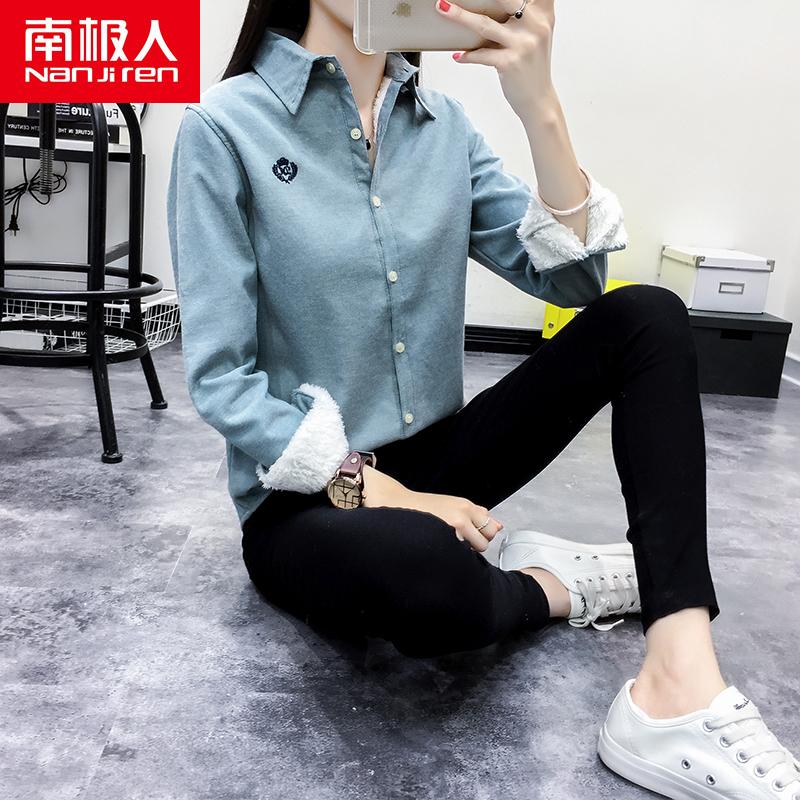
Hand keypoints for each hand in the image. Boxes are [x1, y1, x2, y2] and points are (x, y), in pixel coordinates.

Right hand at [361, 465, 503, 552]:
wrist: (395, 504)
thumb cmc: (423, 507)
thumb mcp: (453, 504)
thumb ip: (476, 514)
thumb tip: (499, 526)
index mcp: (466, 506)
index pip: (492, 528)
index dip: (482, 535)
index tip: (470, 537)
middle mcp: (462, 515)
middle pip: (485, 542)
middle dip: (474, 545)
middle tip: (455, 542)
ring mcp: (452, 528)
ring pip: (473, 551)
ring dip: (464, 552)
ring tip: (446, 545)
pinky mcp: (441, 538)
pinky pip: (459, 555)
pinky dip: (454, 556)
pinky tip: (441, 549)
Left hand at [434, 0, 556, 117]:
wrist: (538, 100)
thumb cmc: (531, 65)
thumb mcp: (535, 34)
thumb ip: (525, 14)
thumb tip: (490, 4)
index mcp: (543, 14)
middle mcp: (536, 25)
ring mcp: (523, 44)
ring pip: (485, 24)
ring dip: (460, 16)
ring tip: (443, 8)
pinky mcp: (510, 63)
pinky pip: (481, 55)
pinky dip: (467, 55)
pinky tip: (458, 56)